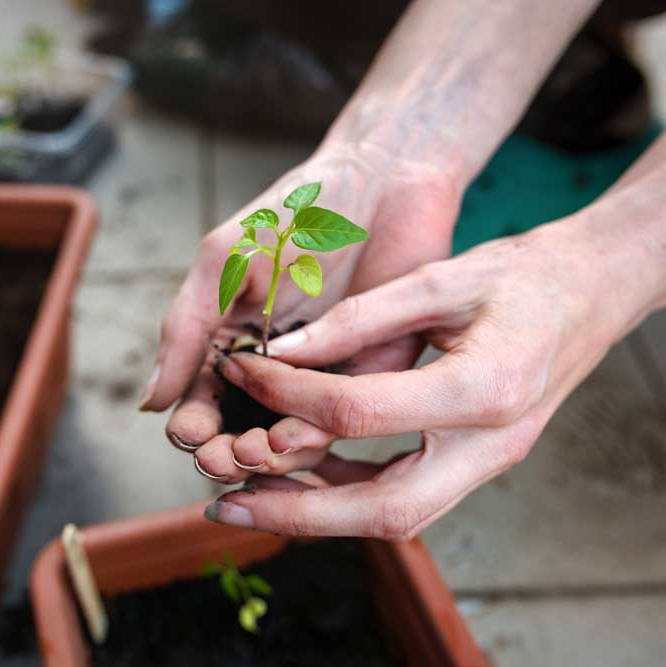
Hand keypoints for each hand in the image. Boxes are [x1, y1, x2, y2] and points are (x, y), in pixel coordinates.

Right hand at [140, 142, 458, 481]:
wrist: (378, 181)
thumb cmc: (291, 216)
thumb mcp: (221, 265)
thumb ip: (184, 331)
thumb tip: (148, 404)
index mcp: (231, 347)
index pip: (202, 406)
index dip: (193, 427)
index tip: (191, 432)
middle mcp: (274, 372)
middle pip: (241, 433)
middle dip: (226, 452)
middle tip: (223, 455)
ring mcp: (320, 377)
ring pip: (288, 440)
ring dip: (266, 456)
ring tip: (257, 449)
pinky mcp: (370, 378)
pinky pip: (341, 424)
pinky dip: (315, 440)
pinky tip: (297, 436)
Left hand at [204, 214, 658, 538]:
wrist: (594, 292)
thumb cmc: (525, 275)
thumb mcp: (441, 279)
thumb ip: (360, 318)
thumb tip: (280, 352)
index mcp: (484, 389)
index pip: (359, 411)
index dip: (287, 394)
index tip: (238, 369)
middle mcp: (491, 445)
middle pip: (382, 508)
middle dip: (295, 511)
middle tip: (223, 503)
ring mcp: (489, 463)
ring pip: (393, 517)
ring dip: (315, 513)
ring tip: (245, 496)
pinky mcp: (478, 463)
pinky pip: (406, 498)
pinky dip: (348, 493)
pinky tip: (301, 471)